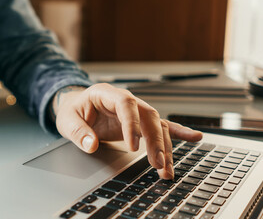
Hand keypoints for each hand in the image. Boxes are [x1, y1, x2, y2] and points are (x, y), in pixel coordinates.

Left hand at [51, 84, 202, 179]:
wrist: (77, 106)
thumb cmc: (73, 110)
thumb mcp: (67, 120)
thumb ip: (77, 132)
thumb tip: (90, 144)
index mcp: (107, 94)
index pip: (125, 104)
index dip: (132, 124)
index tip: (133, 146)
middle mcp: (127, 100)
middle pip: (148, 116)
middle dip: (155, 141)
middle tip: (156, 163)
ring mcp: (136, 111)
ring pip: (157, 125)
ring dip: (165, 147)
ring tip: (166, 168)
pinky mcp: (141, 123)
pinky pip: (163, 126)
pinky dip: (178, 133)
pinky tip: (195, 138)